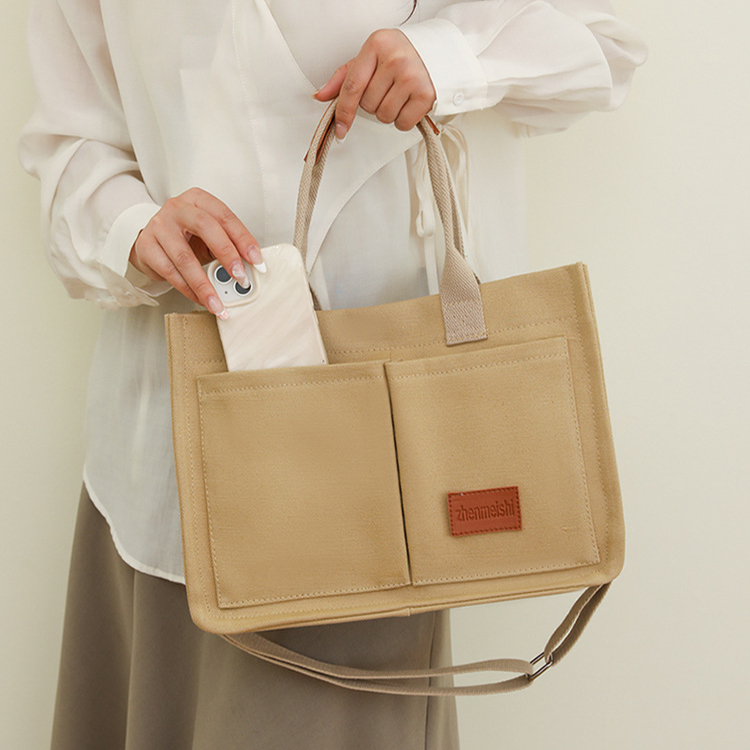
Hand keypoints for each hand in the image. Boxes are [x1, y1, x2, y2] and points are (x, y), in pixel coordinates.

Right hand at [129, 187, 262, 317]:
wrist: (151, 242)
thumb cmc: (186, 237)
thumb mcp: (208, 236)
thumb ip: (227, 245)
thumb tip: (250, 268)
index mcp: (198, 200)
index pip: (225, 216)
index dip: (243, 239)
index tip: (256, 260)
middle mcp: (177, 208)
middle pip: (205, 227)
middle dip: (226, 254)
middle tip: (240, 278)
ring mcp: (159, 225)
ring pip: (184, 257)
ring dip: (204, 284)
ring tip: (219, 303)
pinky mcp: (146, 246)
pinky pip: (170, 272)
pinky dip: (188, 290)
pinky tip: (201, 299)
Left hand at [314, 29, 435, 139]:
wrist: (437, 53)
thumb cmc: (400, 55)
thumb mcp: (370, 58)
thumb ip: (344, 77)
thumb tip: (321, 95)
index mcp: (376, 45)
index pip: (352, 86)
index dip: (344, 111)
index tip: (340, 129)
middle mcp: (395, 59)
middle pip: (368, 105)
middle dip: (374, 104)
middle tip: (387, 90)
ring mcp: (411, 76)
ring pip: (384, 116)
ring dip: (388, 113)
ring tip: (399, 95)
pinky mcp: (426, 95)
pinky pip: (402, 123)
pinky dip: (403, 120)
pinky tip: (409, 103)